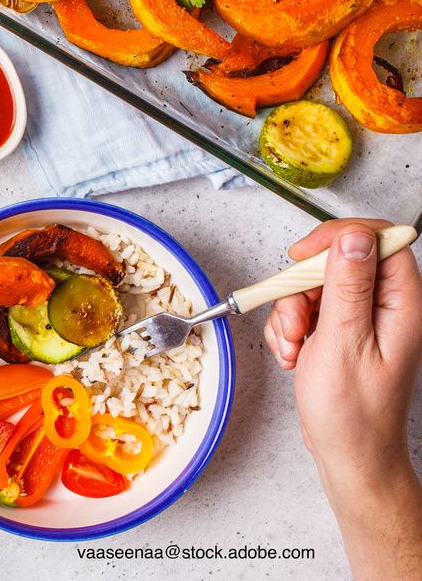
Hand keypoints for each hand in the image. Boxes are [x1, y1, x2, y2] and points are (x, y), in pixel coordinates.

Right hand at [265, 218, 421, 579]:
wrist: (348, 455)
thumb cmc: (353, 414)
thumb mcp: (343, 343)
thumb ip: (348, 286)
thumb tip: (353, 238)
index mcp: (402, 305)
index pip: (380, 240)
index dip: (340, 238)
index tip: (305, 255)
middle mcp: (387, 308)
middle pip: (340, 262)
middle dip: (304, 286)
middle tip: (295, 318)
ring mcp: (363, 320)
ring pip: (317, 286)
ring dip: (292, 311)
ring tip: (294, 346)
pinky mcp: (341, 331)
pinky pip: (307, 309)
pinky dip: (290, 327)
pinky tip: (294, 354)